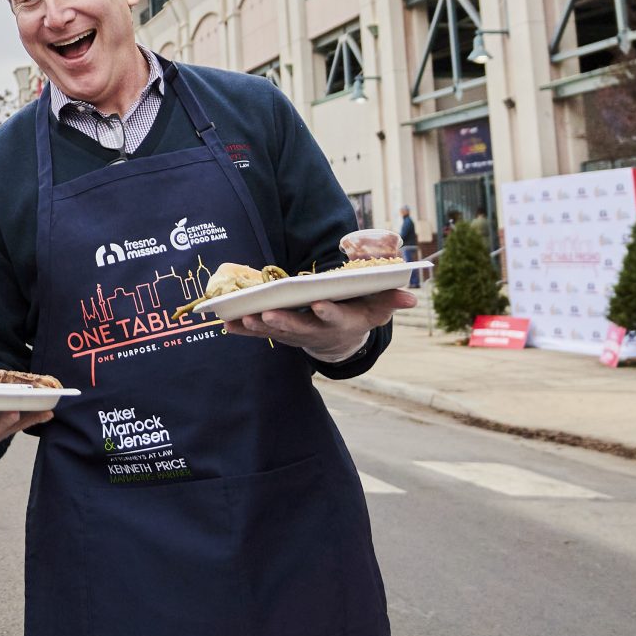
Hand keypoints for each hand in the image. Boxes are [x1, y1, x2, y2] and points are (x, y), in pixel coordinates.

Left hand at [221, 288, 411, 358]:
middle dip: (284, 322)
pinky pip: (259, 333)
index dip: (328, 313)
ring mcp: (296, 335)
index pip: (335, 318)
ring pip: (275, 333)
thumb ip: (390, 300)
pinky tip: (226, 322)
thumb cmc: (359, 313)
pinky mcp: (279, 335)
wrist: (340, 338)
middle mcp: (317, 331)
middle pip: (299, 329)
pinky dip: (243, 329)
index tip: (319, 304)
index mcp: (341, 321)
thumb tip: (409, 296)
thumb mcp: (377, 307)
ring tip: (242, 316)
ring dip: (258, 326)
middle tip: (269, 314)